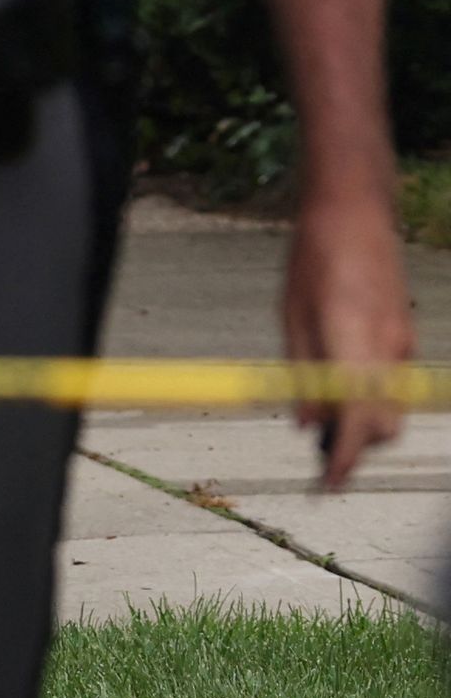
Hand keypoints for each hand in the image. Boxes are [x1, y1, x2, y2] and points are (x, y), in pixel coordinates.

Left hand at [279, 191, 414, 485]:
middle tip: (320, 459)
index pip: (359, 418)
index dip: (346, 458)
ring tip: (326, 426)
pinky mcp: (405, 336)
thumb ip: (301, 373)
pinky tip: (339, 394)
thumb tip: (307, 425)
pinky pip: (392, 384)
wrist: (355, 215)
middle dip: (357, 447)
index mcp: (352, 342)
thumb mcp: (291, 315)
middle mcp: (387, 349)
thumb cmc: (313, 259)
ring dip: (365, 425)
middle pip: (385, 425)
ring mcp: (402, 343)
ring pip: (393, 408)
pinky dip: (371, 400)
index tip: (327, 482)